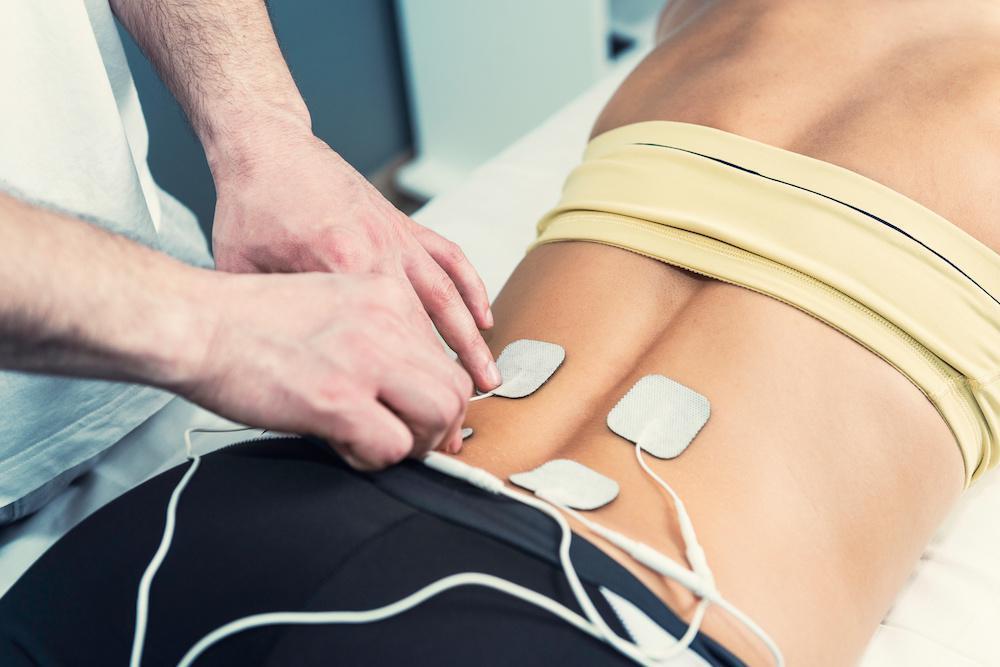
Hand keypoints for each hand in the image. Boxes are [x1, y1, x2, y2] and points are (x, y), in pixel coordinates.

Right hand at [179, 271, 473, 467]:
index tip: (426, 418)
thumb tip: (398, 386)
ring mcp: (364, 359)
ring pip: (440, 415)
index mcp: (384, 295)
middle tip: (414, 441)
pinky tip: (346, 447)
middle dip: (443, 425)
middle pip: (456, 387)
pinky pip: (393, 446)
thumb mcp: (328, 305)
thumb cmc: (246, 320)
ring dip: (420, 444)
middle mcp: (384, 322)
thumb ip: (372, 336)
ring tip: (385, 446)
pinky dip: (376, 459)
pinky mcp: (338, 398)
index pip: (443, 355)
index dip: (439, 396)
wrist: (195, 322)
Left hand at [210, 129, 499, 390]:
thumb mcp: (243, 268)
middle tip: (465, 411)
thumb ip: (275, 318)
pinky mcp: (403, 224)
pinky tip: (484, 315)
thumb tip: (289, 367)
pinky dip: (471, 287)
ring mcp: (397, 237)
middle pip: (425, 322)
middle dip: (449, 372)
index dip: (404, 381)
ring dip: (471, 338)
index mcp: (342, 263)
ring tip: (488, 377)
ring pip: (447, 295)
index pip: (383, 334)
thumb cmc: (251, 204)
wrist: (269, 147)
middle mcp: (381, 250)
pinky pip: (449, 257)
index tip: (414, 416)